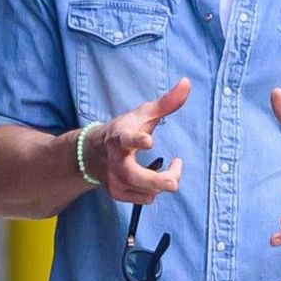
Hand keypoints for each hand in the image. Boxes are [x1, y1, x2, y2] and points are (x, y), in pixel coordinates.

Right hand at [84, 80, 188, 202]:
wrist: (93, 153)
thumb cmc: (124, 130)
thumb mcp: (143, 114)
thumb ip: (166, 102)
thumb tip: (187, 82)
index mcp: (119, 138)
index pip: (126, 139)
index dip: (137, 140)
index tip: (148, 141)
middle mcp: (114, 161)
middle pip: (136, 176)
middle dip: (158, 180)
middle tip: (174, 181)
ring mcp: (115, 180)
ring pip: (147, 190)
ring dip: (166, 180)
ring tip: (174, 166)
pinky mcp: (119, 194)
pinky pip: (146, 198)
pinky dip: (157, 190)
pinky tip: (156, 177)